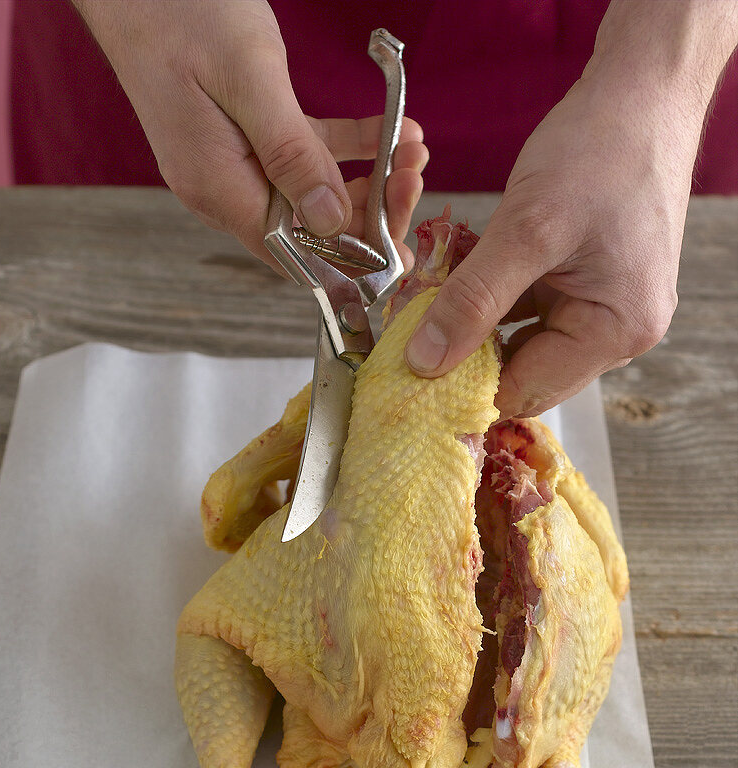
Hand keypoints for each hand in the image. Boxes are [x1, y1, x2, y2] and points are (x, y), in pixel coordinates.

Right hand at [74, 0, 427, 272]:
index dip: (349, 259)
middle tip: (415, 179)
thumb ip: (291, 154)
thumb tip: (331, 220)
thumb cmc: (183, 13)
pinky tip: (389, 130)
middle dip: (368, 214)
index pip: (294, 254)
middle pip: (308, 231)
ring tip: (414, 149)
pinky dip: (347, 146)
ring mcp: (233, 165)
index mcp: (219, 189)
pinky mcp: (244, 138)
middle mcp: (224, 189)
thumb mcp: (249, 79)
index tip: (401, 248)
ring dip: (365, 178)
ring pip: (311, 194)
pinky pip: (304, 156)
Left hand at [404, 65, 708, 417]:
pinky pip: (529, 311)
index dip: (462, 387)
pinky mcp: (590, 286)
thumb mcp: (527, 228)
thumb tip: (425, 363)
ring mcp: (605, 310)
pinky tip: (462, 275)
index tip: (408, 369)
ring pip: (520, 342)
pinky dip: (492, 299)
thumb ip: (474, 300)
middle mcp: (619, 333)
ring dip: (475, 324)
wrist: (643, 91)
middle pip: (523, 374)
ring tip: (432, 298)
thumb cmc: (599, 150)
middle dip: (467, 355)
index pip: (524, 391)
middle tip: (412, 330)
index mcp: (617, 332)